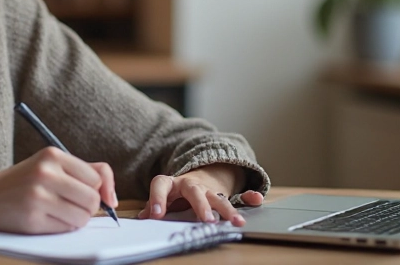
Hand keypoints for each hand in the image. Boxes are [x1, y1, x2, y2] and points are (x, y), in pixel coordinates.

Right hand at [0, 147, 117, 233]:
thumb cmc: (26, 181)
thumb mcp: (52, 165)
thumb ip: (86, 171)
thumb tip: (112, 198)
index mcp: (53, 155)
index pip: (96, 177)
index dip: (96, 189)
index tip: (87, 193)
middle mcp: (46, 173)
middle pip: (92, 199)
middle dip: (88, 207)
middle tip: (72, 205)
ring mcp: (38, 196)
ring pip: (83, 217)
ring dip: (77, 219)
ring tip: (60, 212)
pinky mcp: (33, 218)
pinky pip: (67, 228)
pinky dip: (63, 227)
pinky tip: (48, 219)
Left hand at [136, 164, 263, 225]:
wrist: (195, 177)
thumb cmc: (175, 194)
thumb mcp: (162, 198)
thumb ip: (153, 207)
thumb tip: (142, 219)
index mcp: (171, 184)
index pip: (161, 185)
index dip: (158, 199)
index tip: (157, 215)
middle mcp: (190, 185)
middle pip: (195, 191)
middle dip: (201, 206)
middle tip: (206, 220)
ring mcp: (208, 189)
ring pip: (218, 197)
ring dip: (227, 209)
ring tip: (235, 222)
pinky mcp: (223, 193)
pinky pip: (239, 193)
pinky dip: (249, 196)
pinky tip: (257, 200)